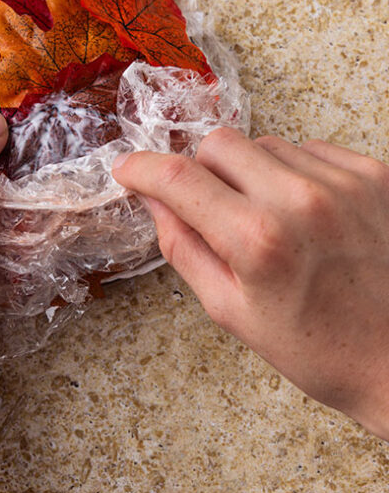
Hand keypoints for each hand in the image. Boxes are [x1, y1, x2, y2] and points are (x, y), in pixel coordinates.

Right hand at [112, 128, 388, 439]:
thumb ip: (184, 248)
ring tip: (273, 222)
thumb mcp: (233, 312)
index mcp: (258, 241)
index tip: (129, 169)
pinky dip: (297, 174)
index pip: (178, 177)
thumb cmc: (321, 349)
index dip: (142, 168)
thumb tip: (154, 201)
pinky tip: (308, 215)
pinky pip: (311, 150)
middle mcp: (301, 200)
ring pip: (266, 145)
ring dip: (254, 173)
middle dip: (202, 170)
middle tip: (214, 208)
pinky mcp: (374, 175)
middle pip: (219, 143)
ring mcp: (343, 182)